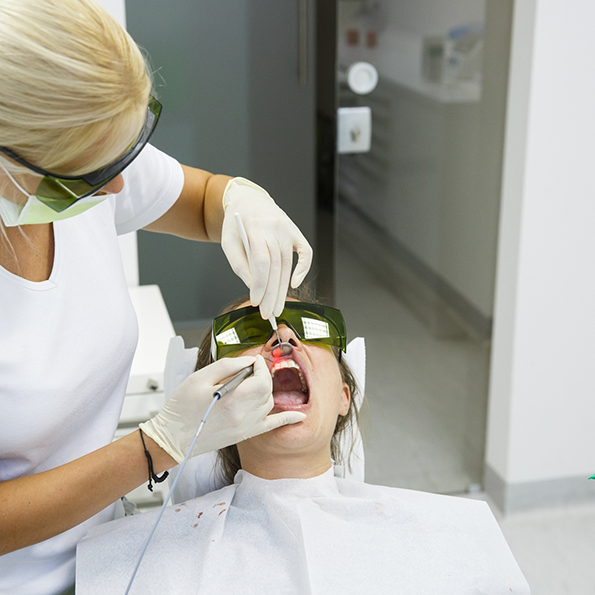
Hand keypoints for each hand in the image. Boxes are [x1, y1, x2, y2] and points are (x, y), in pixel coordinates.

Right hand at [140, 355, 305, 463]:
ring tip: (250, 384)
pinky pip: (272, 426)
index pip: (260, 379)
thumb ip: (227, 366)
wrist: (172, 438)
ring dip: (265, 390)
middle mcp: (243, 416)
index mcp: (232, 401)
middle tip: (251, 369)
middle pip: (266, 390)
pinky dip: (287, 419)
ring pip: (268, 403)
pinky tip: (300, 416)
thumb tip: (248, 361)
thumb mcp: (199, 378)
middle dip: (262, 375)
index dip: (259, 366)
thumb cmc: (181, 408)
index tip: (252, 360)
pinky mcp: (244, 435)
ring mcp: (245, 427)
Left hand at [221, 177, 312, 318]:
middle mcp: (274, 227)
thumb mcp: (229, 243)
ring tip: (277, 307)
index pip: (261, 261)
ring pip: (288, 264)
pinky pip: (306, 253)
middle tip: (268, 313)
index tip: (256, 302)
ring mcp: (288, 229)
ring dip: (283, 289)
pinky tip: (294, 284)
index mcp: (254, 227)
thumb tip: (254, 288)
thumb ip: (240, 265)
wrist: (249, 200)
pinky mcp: (296, 232)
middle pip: (276, 266)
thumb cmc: (237, 225)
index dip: (260, 284)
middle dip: (272, 293)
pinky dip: (303, 269)